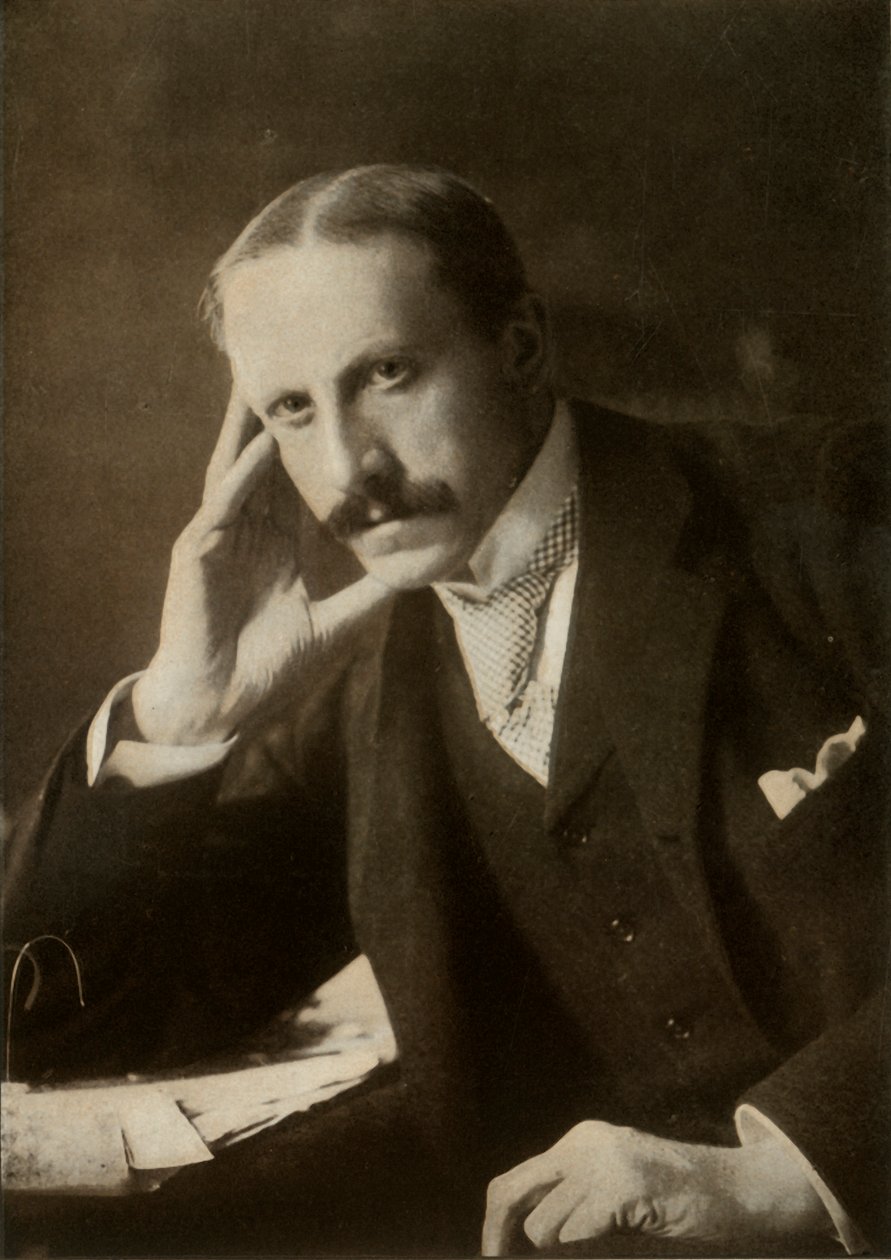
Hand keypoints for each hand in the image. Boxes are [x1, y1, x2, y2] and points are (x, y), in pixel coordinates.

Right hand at [131, 390, 391, 744]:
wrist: (222, 706)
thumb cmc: (270, 669)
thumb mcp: (336, 626)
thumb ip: (370, 596)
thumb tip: (415, 575)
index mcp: (277, 547)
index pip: (300, 486)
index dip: (320, 451)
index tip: (351, 414)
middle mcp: (249, 533)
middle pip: (266, 463)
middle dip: (279, 419)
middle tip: (302, 368)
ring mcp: (221, 537)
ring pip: (238, 468)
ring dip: (251, 426)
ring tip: (266, 381)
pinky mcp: (198, 551)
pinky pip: (225, 504)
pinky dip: (243, 474)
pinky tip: (261, 445)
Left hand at [481, 1121, 826, 1254]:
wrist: (737, 1192)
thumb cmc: (677, 1202)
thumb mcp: (614, 1190)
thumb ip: (571, 1200)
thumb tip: (517, 1236)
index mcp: (579, 1141)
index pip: (514, 1180)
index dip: (495, 1221)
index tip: (492, 1256)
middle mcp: (583, 1142)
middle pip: (510, 1191)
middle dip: (500, 1234)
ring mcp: (601, 1161)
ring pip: (545, 1225)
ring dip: (569, 1242)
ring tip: (615, 1230)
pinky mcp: (620, 1185)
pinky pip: (579, 1232)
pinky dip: (594, 1242)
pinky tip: (633, 1225)